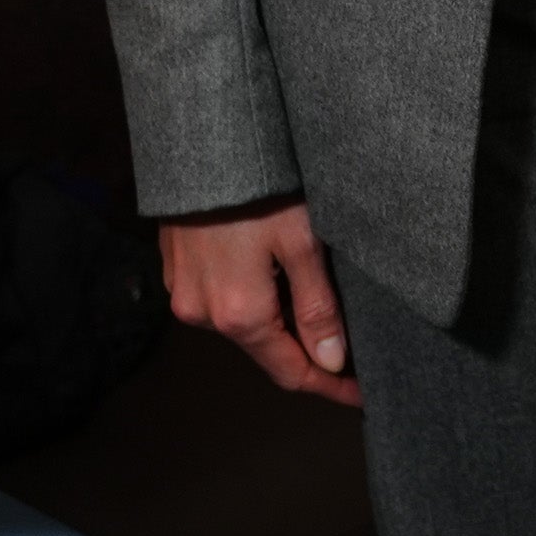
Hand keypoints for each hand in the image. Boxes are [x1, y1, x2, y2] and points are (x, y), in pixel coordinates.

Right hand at [160, 197, 362, 406]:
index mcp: (240, 315)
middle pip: (266, 349)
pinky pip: (219, 300)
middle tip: (351, 346)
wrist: (201, 141)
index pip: (290, 371)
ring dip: (278, 321)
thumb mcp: (303, 242)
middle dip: (307, 351)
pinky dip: (251, 299)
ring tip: (316, 300)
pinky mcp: (175, 270)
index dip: (329, 386)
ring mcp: (183, 293)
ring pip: (243, 324)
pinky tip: (275, 274)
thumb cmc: (258, 187)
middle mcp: (204, 314)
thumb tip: (332, 361)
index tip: (361, 394)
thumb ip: (317, 307)